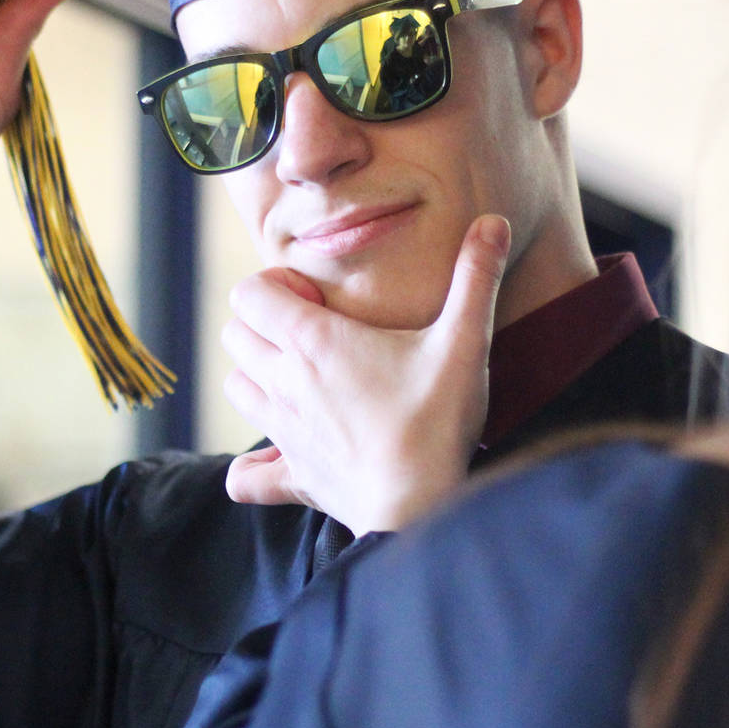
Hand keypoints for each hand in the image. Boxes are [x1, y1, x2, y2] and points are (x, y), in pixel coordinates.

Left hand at [221, 215, 511, 533]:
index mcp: (313, 342)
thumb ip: (475, 278)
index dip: (276, 285)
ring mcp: (283, 432)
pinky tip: (285, 455)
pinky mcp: (293, 477)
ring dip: (258, 375)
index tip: (318, 297)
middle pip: (235, 334)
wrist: (422, 505)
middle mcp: (284, 382)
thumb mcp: (464, 342)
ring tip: (304, 379)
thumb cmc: (438, 421)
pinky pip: (246, 478)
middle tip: (315, 332)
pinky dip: (253, 468)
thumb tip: (492, 222)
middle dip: (264, 323)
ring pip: (236, 387)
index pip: (250, 293)